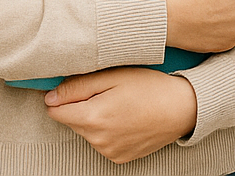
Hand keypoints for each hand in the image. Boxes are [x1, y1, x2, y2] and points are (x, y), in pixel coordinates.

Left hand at [44, 67, 197, 163]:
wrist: (183, 108)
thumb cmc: (151, 87)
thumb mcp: (114, 76)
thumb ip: (78, 86)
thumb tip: (50, 97)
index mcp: (93, 117)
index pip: (55, 111)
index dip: (65, 96)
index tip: (81, 87)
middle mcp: (97, 140)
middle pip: (72, 121)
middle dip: (82, 107)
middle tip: (109, 92)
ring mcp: (109, 151)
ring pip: (87, 132)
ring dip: (96, 119)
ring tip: (122, 105)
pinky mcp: (119, 157)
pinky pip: (103, 143)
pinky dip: (109, 132)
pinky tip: (127, 119)